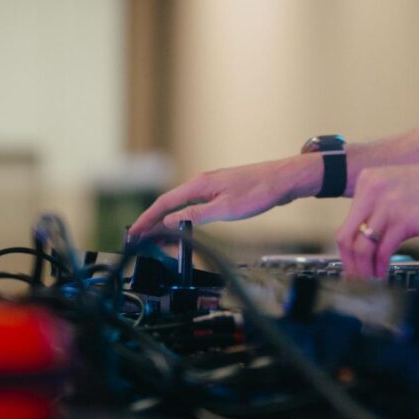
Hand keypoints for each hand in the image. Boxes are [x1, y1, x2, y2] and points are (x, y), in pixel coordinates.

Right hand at [127, 155, 317, 241]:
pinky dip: (183, 217)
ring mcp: (212, 187)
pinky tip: (183, 226)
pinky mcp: (221, 193)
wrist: (284, 180)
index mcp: (200, 184)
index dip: (148, 218)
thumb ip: (196, 215)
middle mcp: (202, 183)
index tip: (135, 231)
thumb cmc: (260, 191)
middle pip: (170, 203)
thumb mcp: (226, 208)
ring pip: (181, 205)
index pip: (165, 202)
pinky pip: (194, 206)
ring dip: (167, 220)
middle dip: (153, 221)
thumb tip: (170, 220)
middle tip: (140, 238)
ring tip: (156, 237)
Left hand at [337, 155, 418, 277]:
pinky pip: (382, 252)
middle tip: (355, 278)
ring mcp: (387, 205)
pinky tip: (384, 275)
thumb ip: (382, 206)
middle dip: (349, 263)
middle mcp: (372, 189)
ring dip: (363, 270)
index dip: (348, 249)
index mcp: (369, 180)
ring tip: (370, 282)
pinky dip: (380, 269)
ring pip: (361, 248)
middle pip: (346, 236)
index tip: (353, 263)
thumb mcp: (402, 188)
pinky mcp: (404, 221)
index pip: (347, 221)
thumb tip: (369, 236)